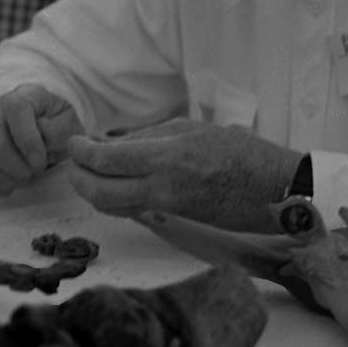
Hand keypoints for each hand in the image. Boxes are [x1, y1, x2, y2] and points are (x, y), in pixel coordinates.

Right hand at [0, 85, 84, 196]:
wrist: (43, 128)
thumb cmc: (56, 125)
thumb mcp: (69, 122)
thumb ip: (59, 129)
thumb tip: (40, 136)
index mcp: (20, 97)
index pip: (15, 111)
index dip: (29, 142)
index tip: (41, 161)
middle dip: (19, 167)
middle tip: (35, 170)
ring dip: (9, 179)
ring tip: (26, 176)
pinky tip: (12, 182)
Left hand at [66, 118, 303, 231]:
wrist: (273, 189)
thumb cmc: (239, 151)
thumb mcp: (191, 129)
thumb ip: (148, 137)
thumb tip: (109, 144)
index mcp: (166, 157)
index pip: (106, 161)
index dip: (81, 154)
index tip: (74, 144)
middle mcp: (162, 186)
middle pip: (99, 192)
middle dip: (77, 178)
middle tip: (73, 162)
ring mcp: (167, 206)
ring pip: (111, 207)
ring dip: (91, 191)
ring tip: (88, 172)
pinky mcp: (173, 218)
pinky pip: (130, 211)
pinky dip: (113, 200)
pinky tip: (114, 184)